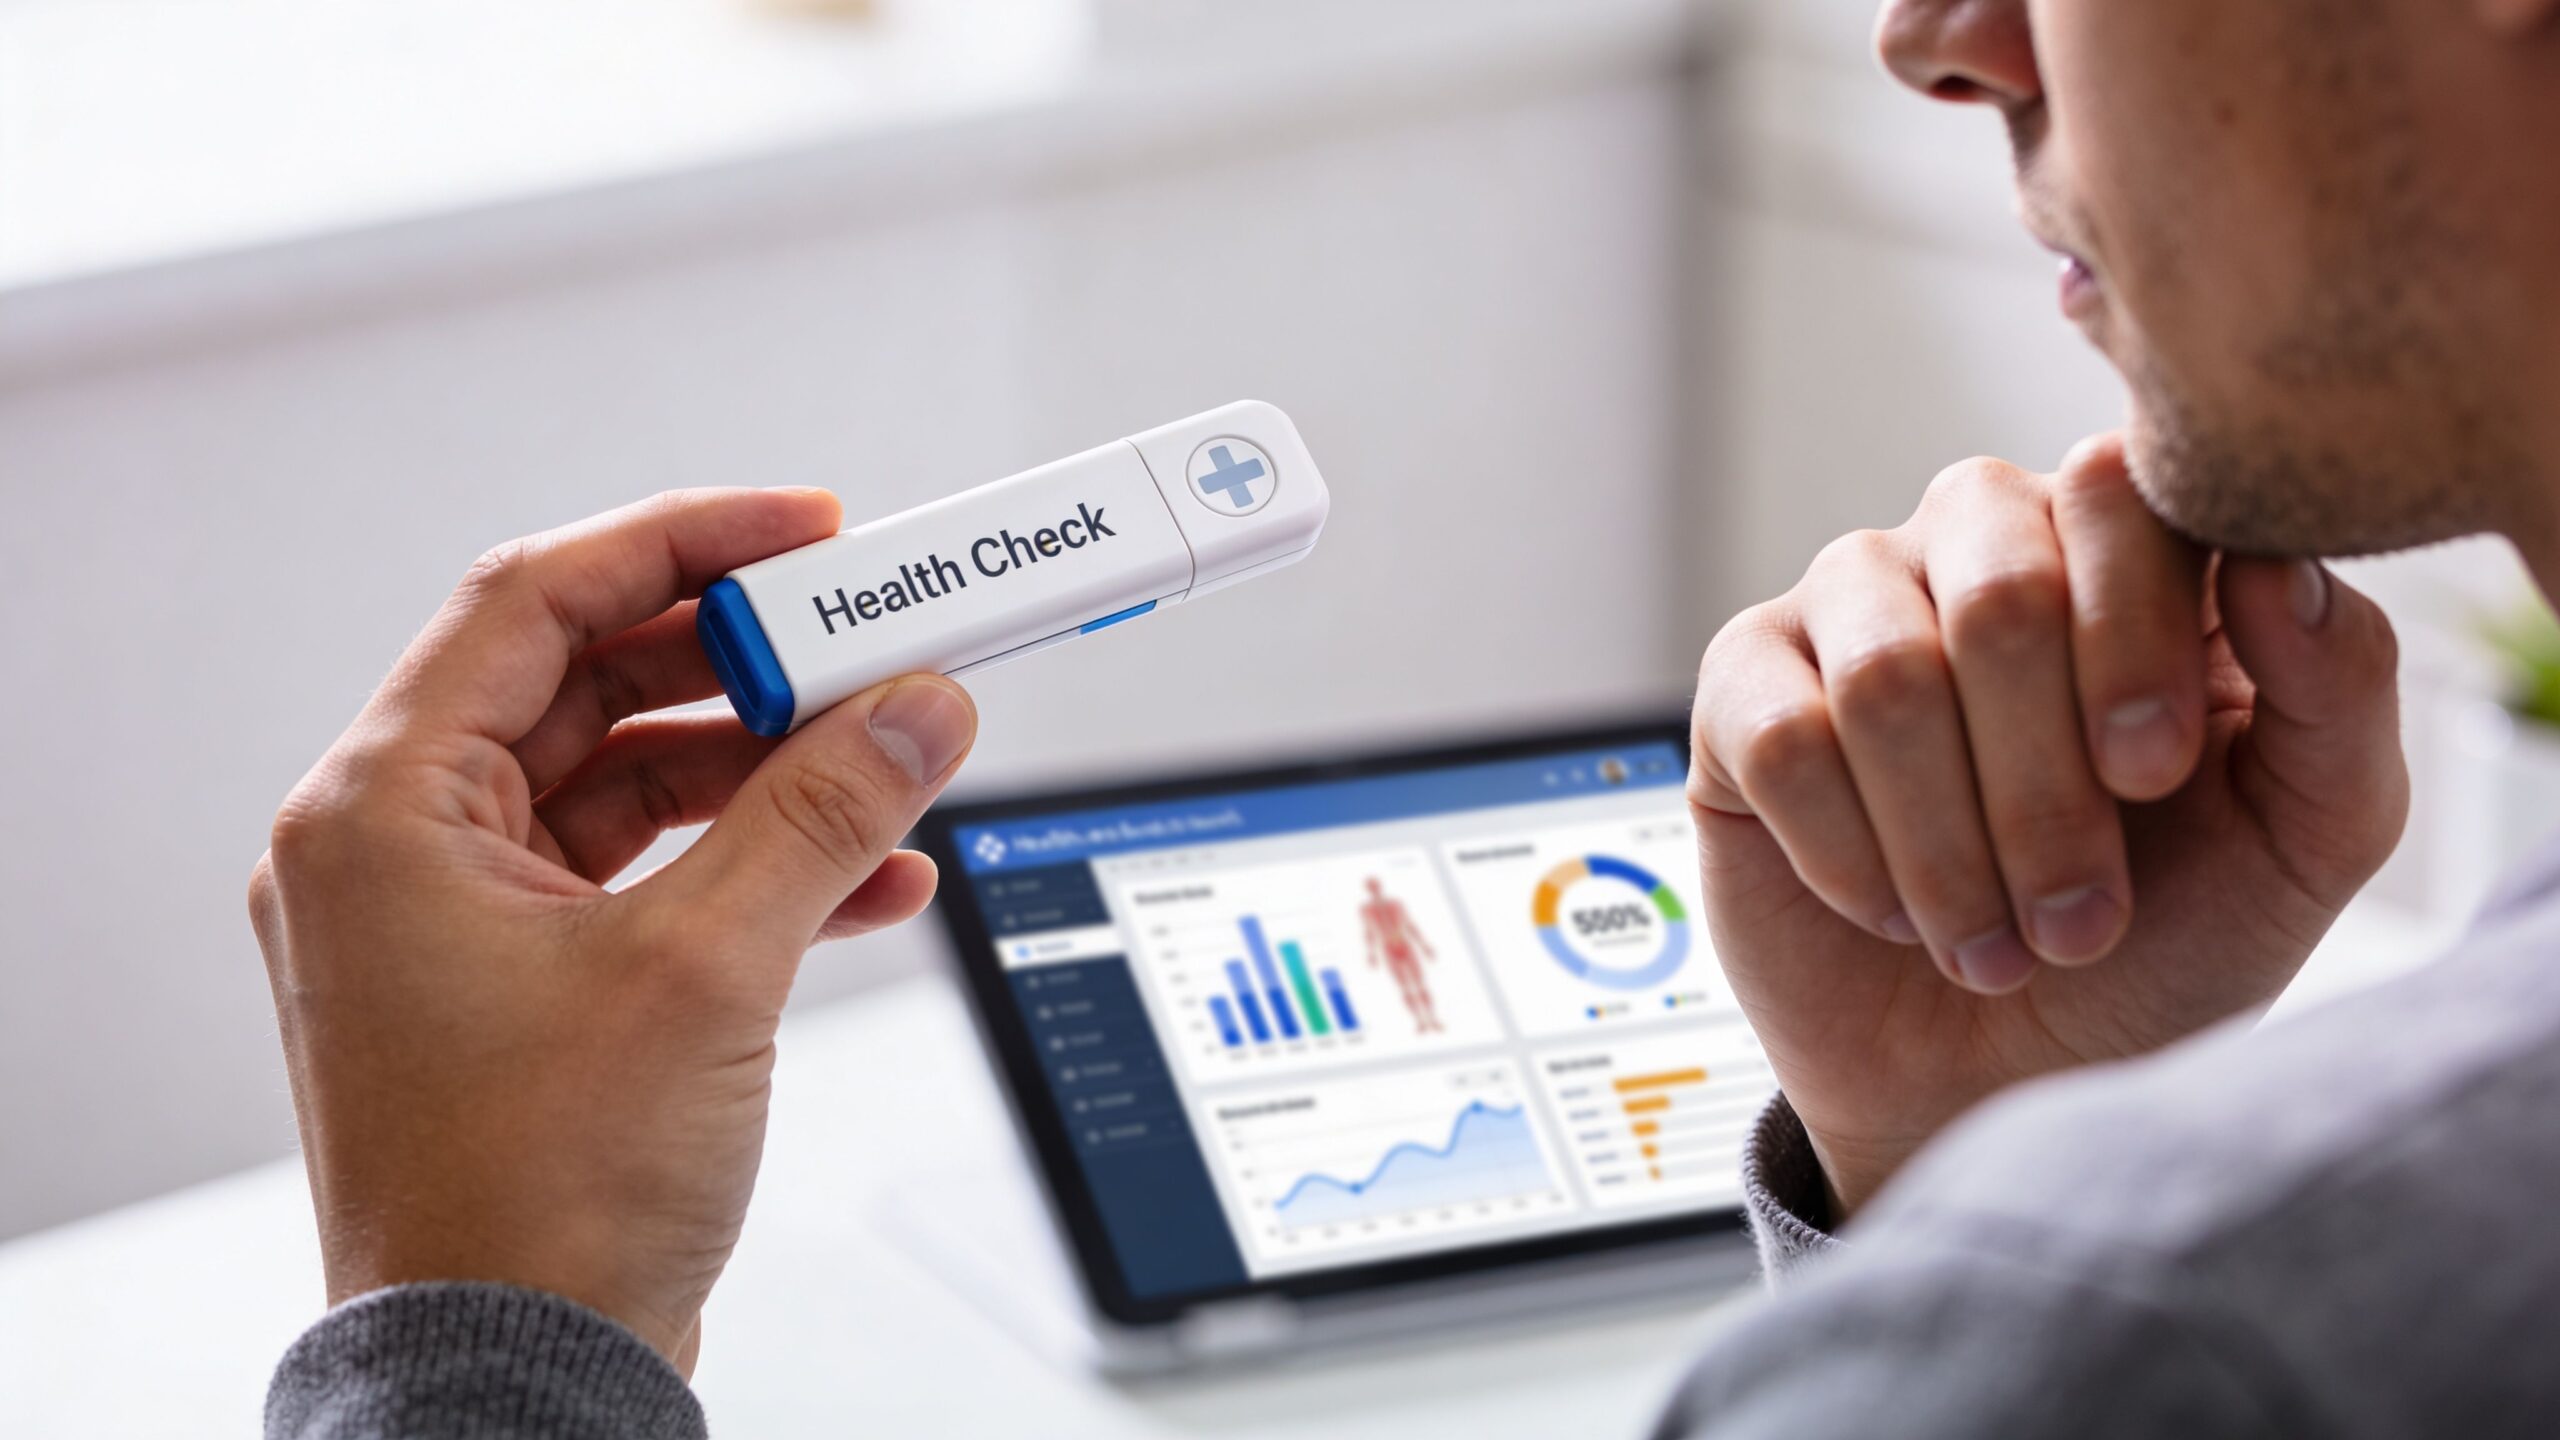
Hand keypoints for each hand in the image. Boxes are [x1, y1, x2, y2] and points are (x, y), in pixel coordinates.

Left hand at [247, 490, 977, 1371]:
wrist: (512, 1386)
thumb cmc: (536, 1206)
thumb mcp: (706, 973)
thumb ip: (822, 815)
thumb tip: (916, 710)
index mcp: (384, 815)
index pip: (535, 600)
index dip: (685, 544)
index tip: (809, 530)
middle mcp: (403, 854)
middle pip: (592, 685)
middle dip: (749, 665)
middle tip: (872, 640)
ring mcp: (462, 926)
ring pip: (633, 783)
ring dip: (771, 770)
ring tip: (895, 760)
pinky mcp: (528, 990)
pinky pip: (651, 878)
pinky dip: (756, 864)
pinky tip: (872, 879)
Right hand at [1689, 437, 2405, 1214]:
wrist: (2006, 1084)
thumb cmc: (2164, 943)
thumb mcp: (2305, 839)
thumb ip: (2342, 689)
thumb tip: (2278, 564)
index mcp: (2127, 545)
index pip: (2120, 491)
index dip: (2135, 638)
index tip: (2154, 780)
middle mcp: (1982, 540)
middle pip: (2001, 589)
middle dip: (2046, 790)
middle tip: (2079, 921)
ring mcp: (1851, 606)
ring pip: (1887, 676)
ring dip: (1952, 849)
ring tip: (1993, 945)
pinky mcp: (1741, 691)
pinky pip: (1782, 740)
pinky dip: (1850, 857)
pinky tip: (1888, 912)